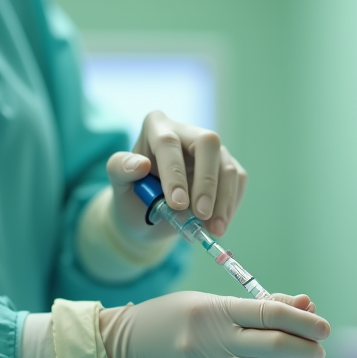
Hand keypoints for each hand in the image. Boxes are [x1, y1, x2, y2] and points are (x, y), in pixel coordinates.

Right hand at [99, 292, 329, 357]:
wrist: (130, 344)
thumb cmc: (179, 316)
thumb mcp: (216, 300)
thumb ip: (262, 305)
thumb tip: (308, 306)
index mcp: (214, 313)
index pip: (270, 314)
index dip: (304, 320)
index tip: (323, 326)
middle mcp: (213, 345)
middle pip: (275, 347)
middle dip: (307, 347)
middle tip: (320, 344)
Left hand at [105, 111, 245, 241]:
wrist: (148, 216)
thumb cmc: (132, 197)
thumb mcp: (119, 185)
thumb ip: (121, 170)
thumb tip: (141, 164)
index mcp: (157, 127)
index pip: (168, 144)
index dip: (174, 173)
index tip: (176, 204)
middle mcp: (187, 132)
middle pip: (208, 144)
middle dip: (207, 183)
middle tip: (201, 215)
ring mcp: (210, 149)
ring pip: (227, 167)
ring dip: (223, 202)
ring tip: (214, 230)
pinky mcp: (226, 166)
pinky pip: (237, 181)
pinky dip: (231, 205)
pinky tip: (219, 224)